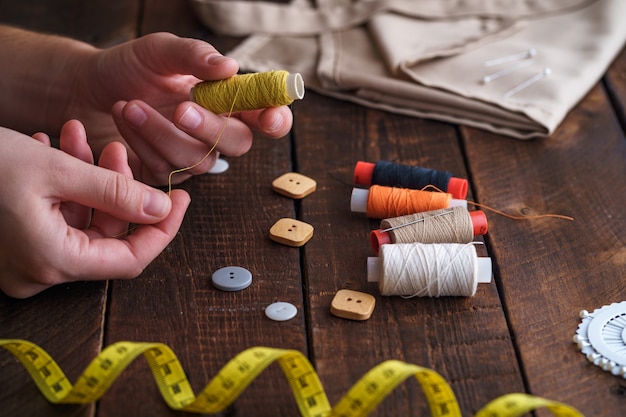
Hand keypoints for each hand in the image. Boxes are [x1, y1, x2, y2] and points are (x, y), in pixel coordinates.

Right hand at [0, 121, 189, 297]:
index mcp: (52, 261)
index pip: (131, 259)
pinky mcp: (13, 244)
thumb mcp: (55, 170)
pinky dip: (63, 187)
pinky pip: (54, 219)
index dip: (162, 229)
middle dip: (117, 187)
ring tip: (79, 136)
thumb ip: (116, 192)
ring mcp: (23, 261)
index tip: (181, 199)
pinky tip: (55, 149)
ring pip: (79, 221)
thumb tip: (162, 209)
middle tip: (114, 147)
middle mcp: (38, 271)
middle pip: (105, 235)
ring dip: (88, 179)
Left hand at [69, 32, 293, 184]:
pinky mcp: (164, 172)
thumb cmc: (128, 67)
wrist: (84, 88)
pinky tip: (123, 118)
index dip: (275, 120)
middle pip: (238, 144)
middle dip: (210, 129)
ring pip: (197, 160)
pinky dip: (141, 143)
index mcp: (226, 99)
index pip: (266, 116)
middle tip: (179, 108)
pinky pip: (165, 169)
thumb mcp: (158, 50)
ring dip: (162, 133)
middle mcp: (214, 131)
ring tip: (128, 105)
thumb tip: (228, 67)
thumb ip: (193, 55)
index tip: (268, 118)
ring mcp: (191, 155)